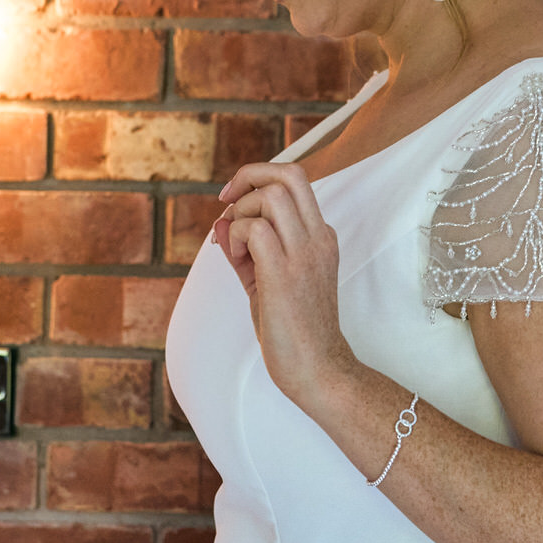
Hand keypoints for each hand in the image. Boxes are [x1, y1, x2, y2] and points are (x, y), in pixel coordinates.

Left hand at [213, 162, 357, 409]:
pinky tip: (236, 257)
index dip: (257, 182)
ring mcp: (305, 254)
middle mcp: (318, 238)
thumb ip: (246, 249)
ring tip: (236, 243)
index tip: (234, 201)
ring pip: (272, 194)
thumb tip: (221, 222)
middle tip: (228, 203)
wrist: (318, 369)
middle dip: (249, 176)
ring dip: (242, 210)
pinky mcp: (285, 274)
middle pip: (290, 174)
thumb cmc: (294, 329)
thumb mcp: (268, 280)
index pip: (294, 181)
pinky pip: (256, 229)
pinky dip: (236, 235)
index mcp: (321, 236)